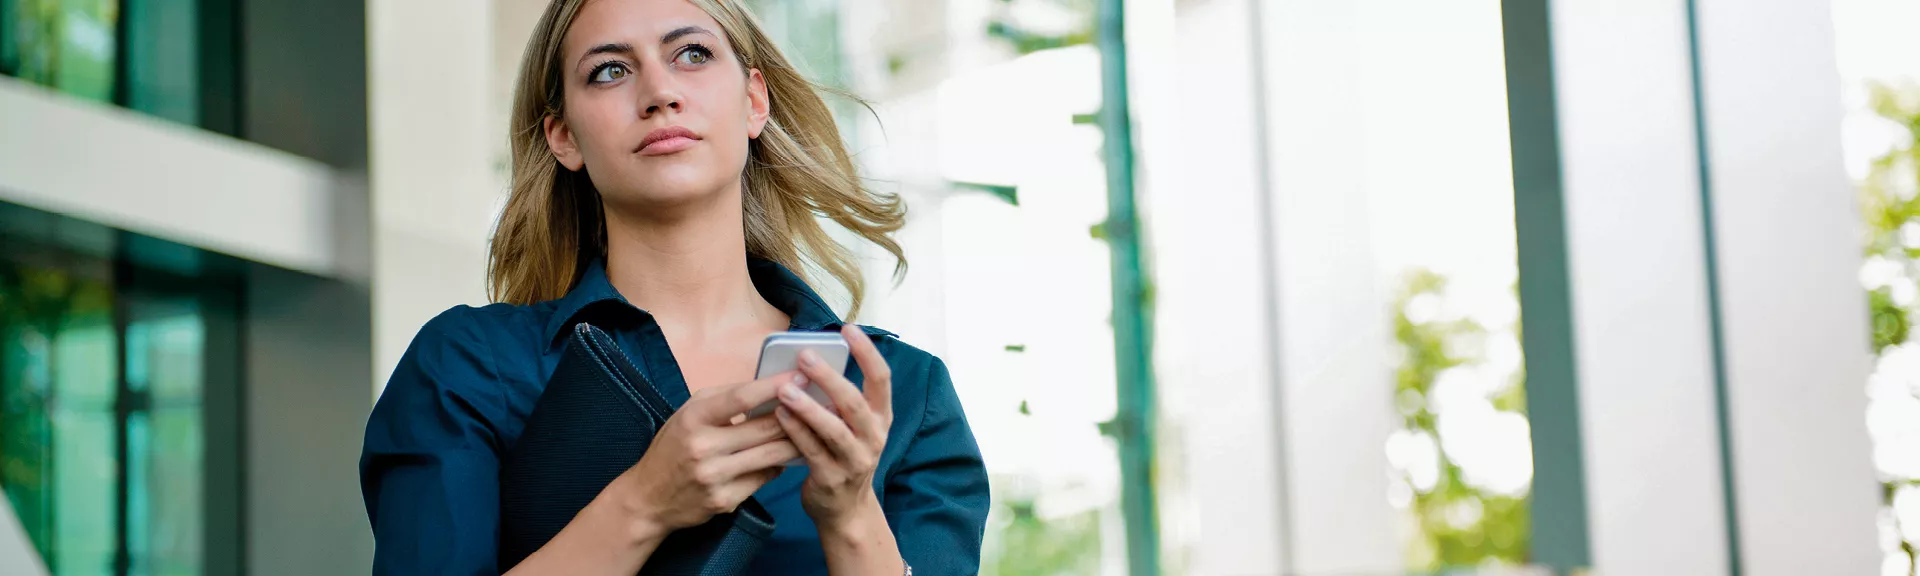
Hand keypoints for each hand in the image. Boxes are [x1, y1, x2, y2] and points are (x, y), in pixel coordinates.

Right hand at [615, 371, 803, 535]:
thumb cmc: (673, 447)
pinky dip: (779, 465)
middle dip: (798, 414)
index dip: (774, 386)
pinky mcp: (725, 501)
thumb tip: (766, 385)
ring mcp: (715, 477)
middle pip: (764, 428)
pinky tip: (788, 456)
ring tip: (818, 428)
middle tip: (824, 404)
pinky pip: (764, 478)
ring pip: (772, 455)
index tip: (801, 376)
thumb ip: (724, 398)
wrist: (648, 498)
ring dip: (798, 440)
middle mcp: (703, 447)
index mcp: (694, 418)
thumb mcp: (688, 413)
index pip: (741, 398)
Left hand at [774, 323, 893, 526]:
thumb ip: (840, 400)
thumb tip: (810, 361)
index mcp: (881, 417)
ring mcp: (855, 460)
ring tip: (785, 388)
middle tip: (805, 355)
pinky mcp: (832, 479)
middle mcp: (874, 437)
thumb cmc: (844, 455)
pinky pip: (812, 451)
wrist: (846, 510)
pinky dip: (795, 431)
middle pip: (854, 402)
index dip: (867, 352)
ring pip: (833, 429)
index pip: (881, 378)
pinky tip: (779, 414)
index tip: (848, 329)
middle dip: (829, 377)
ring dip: (808, 407)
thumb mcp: (854, 426)